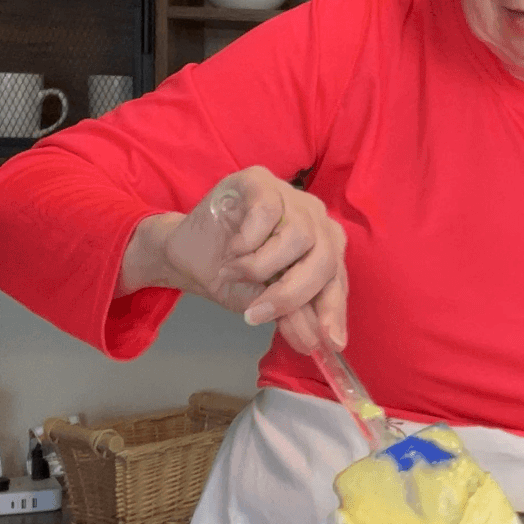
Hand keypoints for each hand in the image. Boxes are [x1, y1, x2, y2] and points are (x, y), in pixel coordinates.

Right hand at [116, 166, 347, 353]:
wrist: (187, 251)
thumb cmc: (231, 274)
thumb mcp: (261, 303)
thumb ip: (291, 316)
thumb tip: (313, 341)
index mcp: (324, 248)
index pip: (336, 281)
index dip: (333, 311)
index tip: (327, 343)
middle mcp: (316, 219)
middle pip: (323, 259)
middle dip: (292, 294)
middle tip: (255, 314)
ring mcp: (291, 196)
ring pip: (298, 236)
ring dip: (260, 266)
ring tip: (233, 273)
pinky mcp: (261, 180)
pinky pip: (268, 212)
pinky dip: (247, 240)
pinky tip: (232, 249)